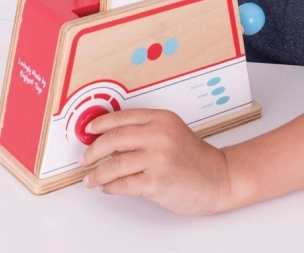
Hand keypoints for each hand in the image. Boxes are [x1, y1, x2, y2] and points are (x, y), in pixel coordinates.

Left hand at [80, 109, 232, 215]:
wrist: (218, 178)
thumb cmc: (194, 157)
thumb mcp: (171, 132)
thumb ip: (145, 130)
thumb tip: (109, 138)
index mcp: (162, 118)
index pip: (122, 117)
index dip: (100, 124)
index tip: (88, 130)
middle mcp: (159, 134)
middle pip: (113, 138)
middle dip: (93, 150)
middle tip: (85, 157)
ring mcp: (158, 158)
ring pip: (114, 164)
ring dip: (97, 173)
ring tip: (91, 178)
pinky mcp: (156, 181)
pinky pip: (122, 184)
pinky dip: (110, 187)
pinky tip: (109, 186)